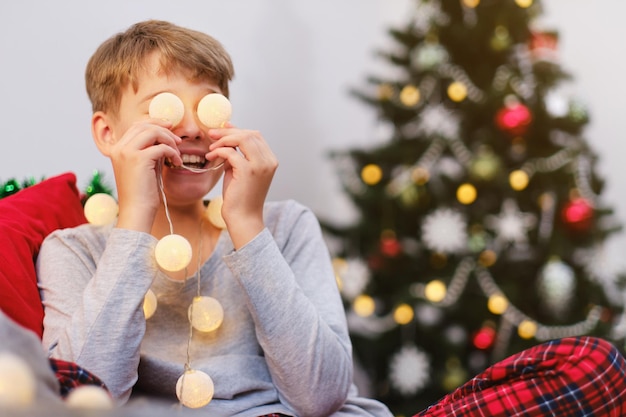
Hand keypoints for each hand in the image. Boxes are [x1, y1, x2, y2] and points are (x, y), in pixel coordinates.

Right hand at [109, 119, 181, 231]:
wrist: (137, 212)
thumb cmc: (142, 193)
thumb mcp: (145, 167)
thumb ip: (150, 151)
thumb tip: (166, 136)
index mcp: (117, 149)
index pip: (136, 126)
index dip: (155, 124)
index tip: (170, 129)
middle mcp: (119, 148)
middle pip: (144, 125)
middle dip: (164, 130)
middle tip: (178, 141)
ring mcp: (127, 152)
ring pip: (153, 132)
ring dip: (170, 141)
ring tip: (177, 154)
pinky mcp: (139, 159)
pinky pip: (162, 147)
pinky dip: (173, 152)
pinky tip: (177, 162)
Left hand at [206, 124, 277, 247]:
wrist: (243, 218)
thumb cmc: (241, 197)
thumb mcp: (240, 171)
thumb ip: (237, 155)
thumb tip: (226, 137)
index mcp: (270, 160)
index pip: (255, 136)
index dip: (238, 129)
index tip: (223, 128)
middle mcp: (268, 161)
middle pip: (250, 134)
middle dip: (229, 131)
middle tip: (212, 134)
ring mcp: (260, 165)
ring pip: (242, 138)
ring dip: (223, 139)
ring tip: (211, 147)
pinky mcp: (247, 171)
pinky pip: (230, 151)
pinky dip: (219, 151)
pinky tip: (211, 156)